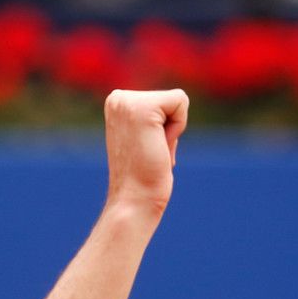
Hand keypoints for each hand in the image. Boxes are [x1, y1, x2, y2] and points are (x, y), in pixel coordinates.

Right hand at [103, 89, 188, 215]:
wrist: (134, 199)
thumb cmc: (143, 176)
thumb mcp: (145, 138)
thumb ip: (154, 119)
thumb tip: (168, 112)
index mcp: (115, 103)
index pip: (163, 100)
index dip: (165, 128)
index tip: (147, 148)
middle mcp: (117, 98)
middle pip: (172, 98)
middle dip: (171, 128)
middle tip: (151, 152)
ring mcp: (126, 102)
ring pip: (178, 100)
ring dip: (174, 131)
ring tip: (153, 151)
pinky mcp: (143, 108)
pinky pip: (181, 102)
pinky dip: (177, 129)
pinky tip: (158, 147)